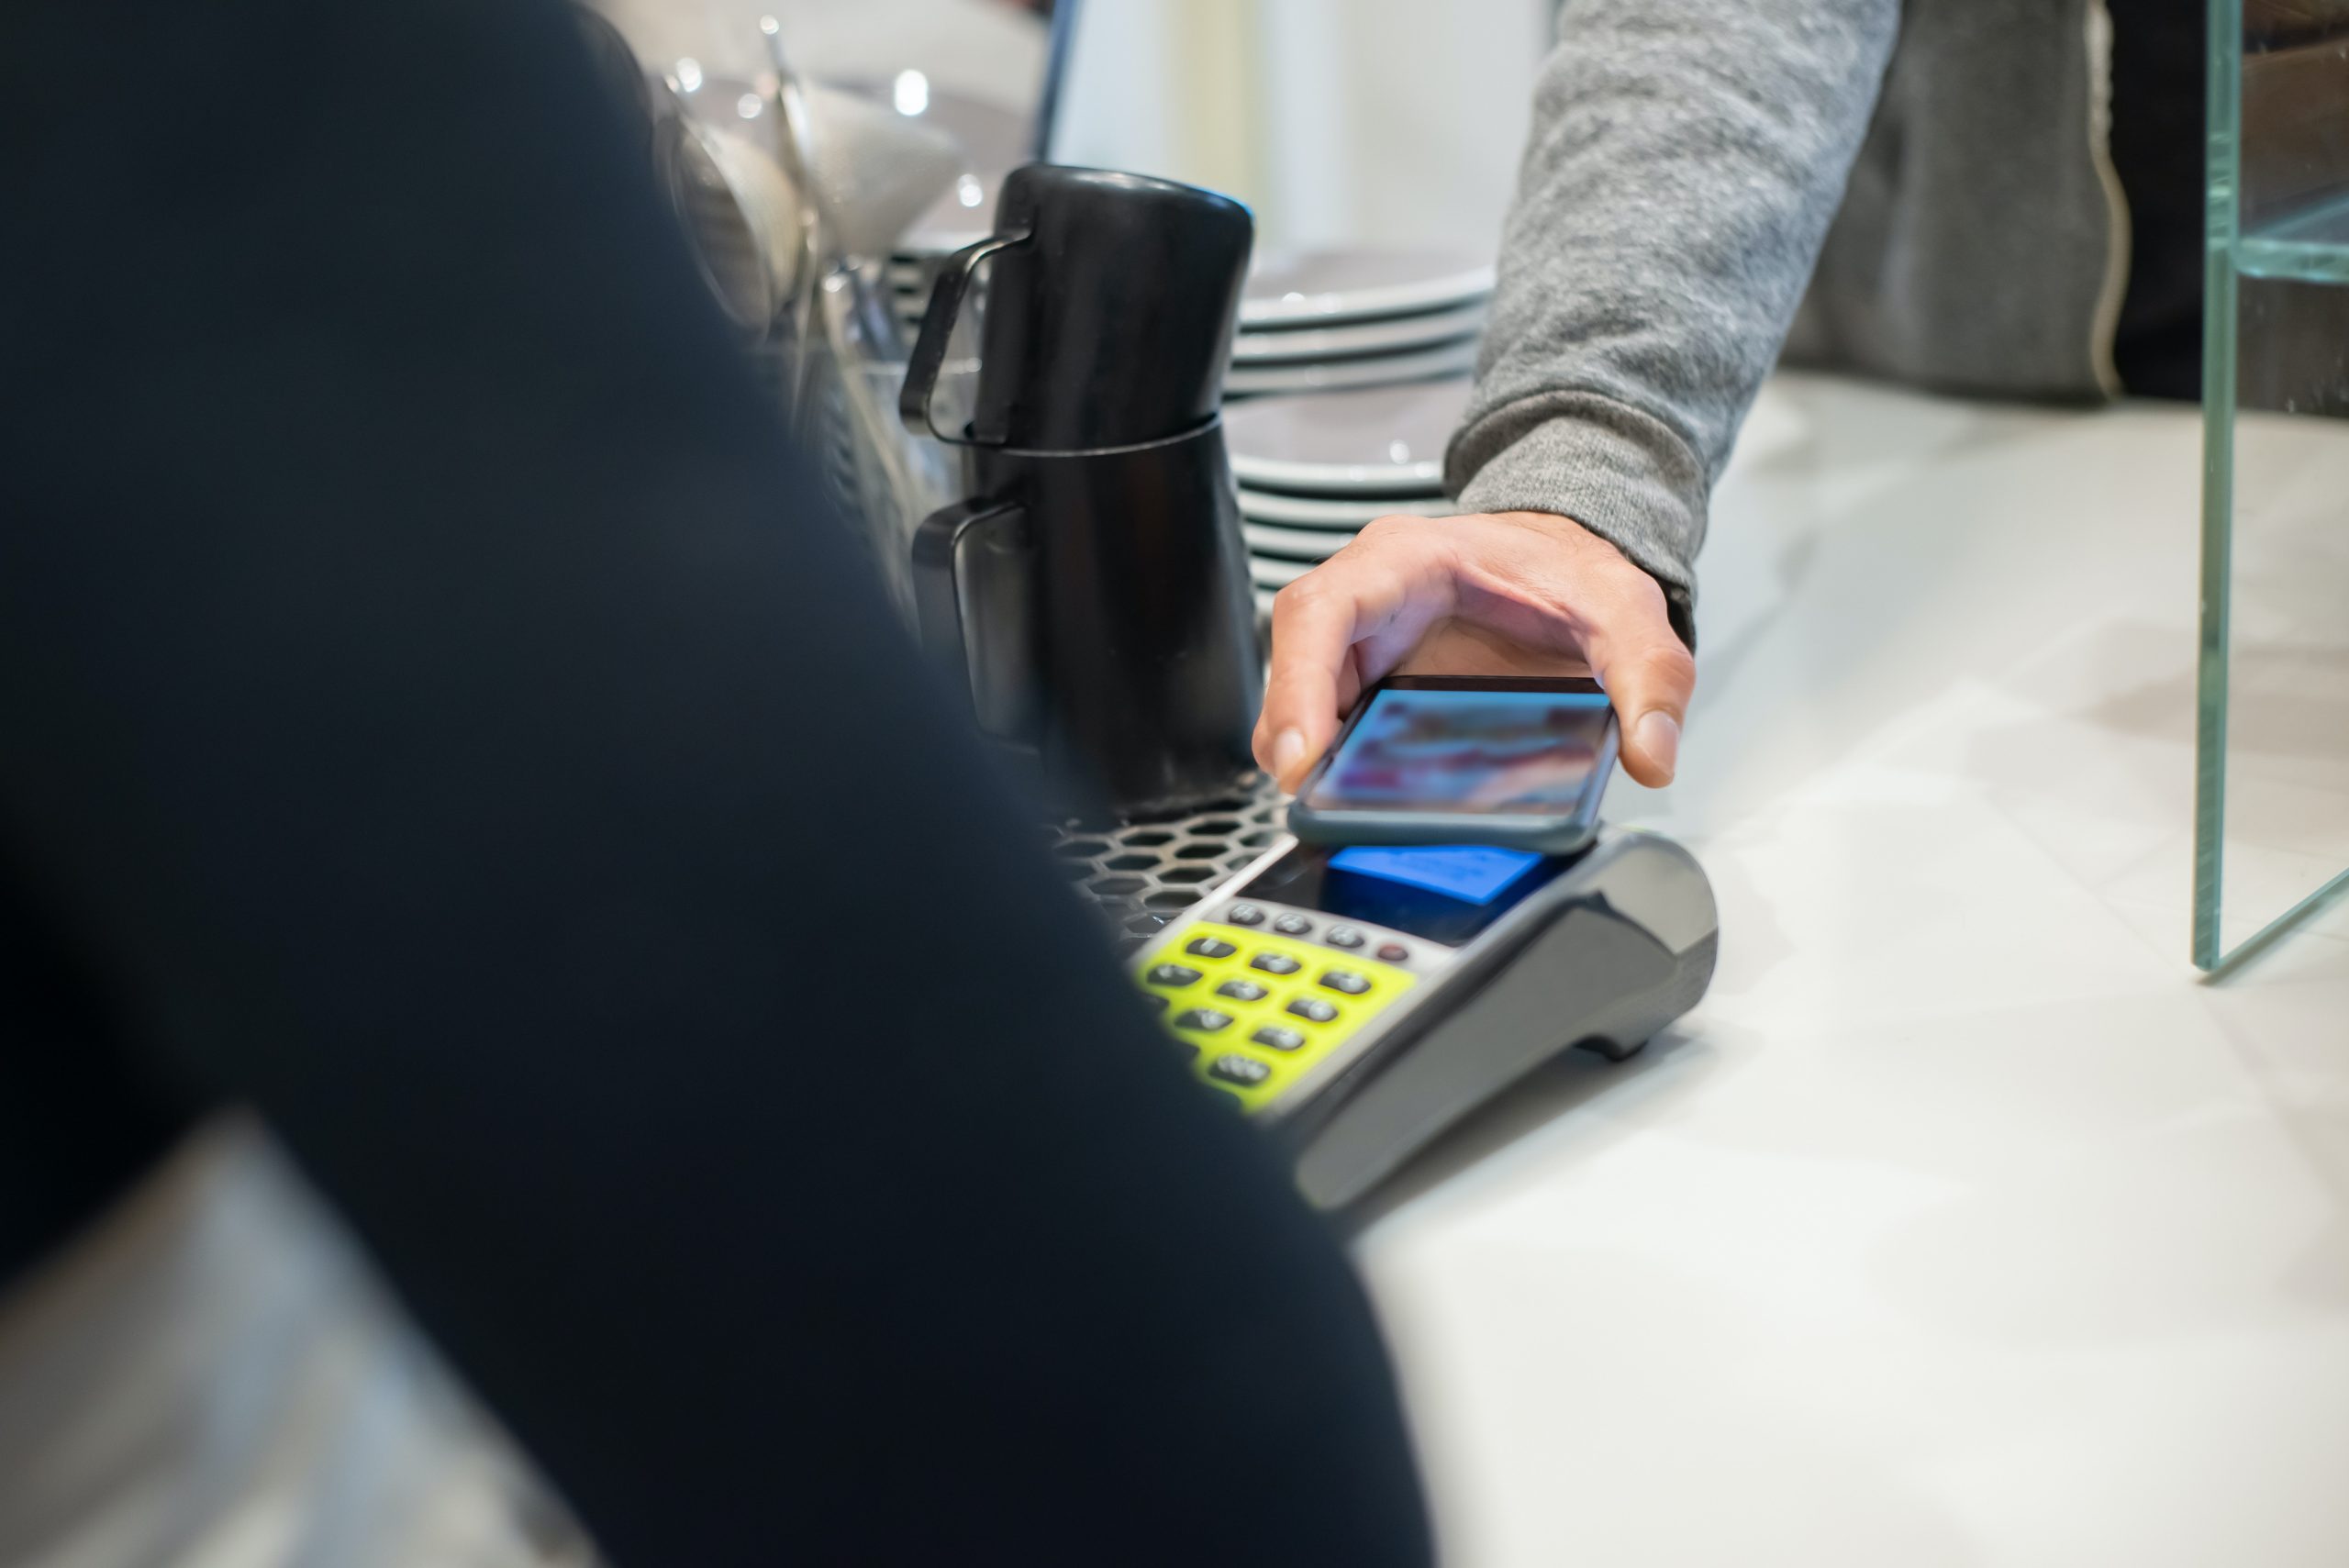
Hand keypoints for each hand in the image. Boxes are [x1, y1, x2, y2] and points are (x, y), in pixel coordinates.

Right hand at [1251, 511, 1695, 791]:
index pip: (1324, 609)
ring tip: (1333, 808)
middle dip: (1290, 730)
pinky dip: (1333, 763)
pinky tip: (1357, 797)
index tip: (1303, 750)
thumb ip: (1650, 678)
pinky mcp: (1368, 680)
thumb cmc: (1569, 572)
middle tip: (1310, 798)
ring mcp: (1361, 640)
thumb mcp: (1626, 611)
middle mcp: (1369, 595)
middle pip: (1295, 658)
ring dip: (1306, 754)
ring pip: (1300, 697)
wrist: (1565, 559)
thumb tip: (1651, 753)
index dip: (1300, 682)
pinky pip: (1329, 722)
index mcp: (1410, 559)